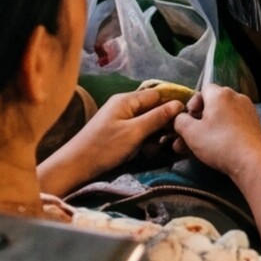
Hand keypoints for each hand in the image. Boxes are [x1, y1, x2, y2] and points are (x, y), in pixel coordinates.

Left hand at [39, 87, 185, 195]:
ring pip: (146, 122)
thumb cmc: (104, 147)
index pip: (157, 95)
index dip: (172, 104)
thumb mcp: (134, 132)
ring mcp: (120, 119)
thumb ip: (157, 117)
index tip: (185, 118)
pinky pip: (138, 132)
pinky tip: (145, 152)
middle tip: (172, 139)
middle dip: (163, 123)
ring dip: (154, 135)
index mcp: (127, 100)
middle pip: (152, 108)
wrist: (75, 166)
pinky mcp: (118, 132)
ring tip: (156, 148)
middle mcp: (124, 105)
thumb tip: (178, 104)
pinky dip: (144, 141)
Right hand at [173, 85, 260, 183]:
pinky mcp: (254, 125)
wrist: (252, 161)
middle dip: (199, 120)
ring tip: (199, 146)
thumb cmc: (220, 143)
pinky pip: (234, 124)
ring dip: (210, 129)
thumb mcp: (191, 133)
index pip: (203, 90)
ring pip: (223, 116)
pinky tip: (217, 148)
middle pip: (213, 104)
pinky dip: (224, 133)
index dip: (192, 104)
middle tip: (189, 136)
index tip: (187, 120)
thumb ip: (180, 121)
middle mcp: (236, 97)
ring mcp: (248, 110)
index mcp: (220, 94)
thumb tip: (179, 118)